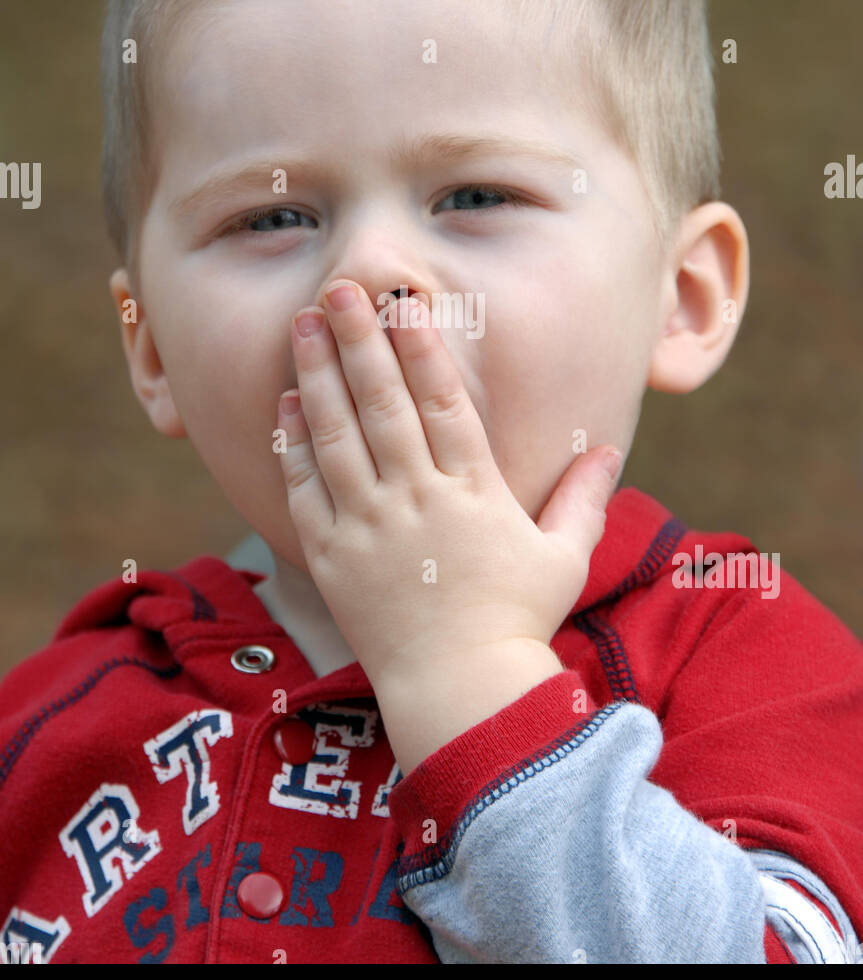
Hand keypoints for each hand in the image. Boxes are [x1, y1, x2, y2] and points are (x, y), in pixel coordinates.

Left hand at [277, 282, 621, 694]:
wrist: (458, 692)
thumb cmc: (516, 622)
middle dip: (359, 340)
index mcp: (472, 493)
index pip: (442, 403)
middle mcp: (415, 500)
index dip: (421, 347)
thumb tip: (609, 450)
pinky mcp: (331, 555)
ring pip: (337, 435)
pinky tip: (288, 401)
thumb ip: (582, 499)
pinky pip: (306, 488)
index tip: (403, 302)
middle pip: (382, 403)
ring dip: (318, 374)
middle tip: (341, 288)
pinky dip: (295, 442)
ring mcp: (367, 527)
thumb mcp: (561, 558)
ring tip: (305, 323)